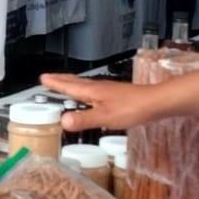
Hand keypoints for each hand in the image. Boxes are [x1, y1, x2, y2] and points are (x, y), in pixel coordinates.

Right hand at [39, 73, 158, 131]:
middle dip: (61, 80)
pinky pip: (93, 91)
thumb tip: (62, 121)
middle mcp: (98, 88)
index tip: (42, 78)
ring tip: (64, 84)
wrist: (156, 103)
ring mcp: (108, 91)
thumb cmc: (131, 109)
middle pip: (75, 82)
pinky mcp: (116, 96)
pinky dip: (84, 91)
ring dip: (72, 84)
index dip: (56, 84)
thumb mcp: (105, 117)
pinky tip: (90, 97)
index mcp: (92, 91)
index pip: (69, 87)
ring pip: (85, 86)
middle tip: (48, 77)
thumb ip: (84, 119)